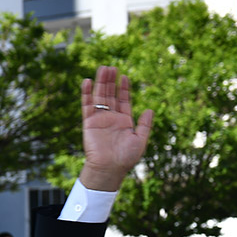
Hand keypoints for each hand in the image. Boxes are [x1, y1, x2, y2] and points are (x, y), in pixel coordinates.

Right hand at [78, 66, 153, 191]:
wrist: (109, 169)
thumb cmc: (126, 158)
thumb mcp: (140, 140)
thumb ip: (145, 125)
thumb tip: (150, 109)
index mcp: (124, 121)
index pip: (124, 101)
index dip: (124, 89)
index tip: (124, 76)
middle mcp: (112, 118)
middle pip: (111, 95)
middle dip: (111, 81)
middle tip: (112, 67)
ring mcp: (100, 119)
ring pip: (99, 96)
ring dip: (101, 83)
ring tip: (103, 69)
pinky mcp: (89, 122)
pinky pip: (87, 105)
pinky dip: (86, 93)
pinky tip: (87, 81)